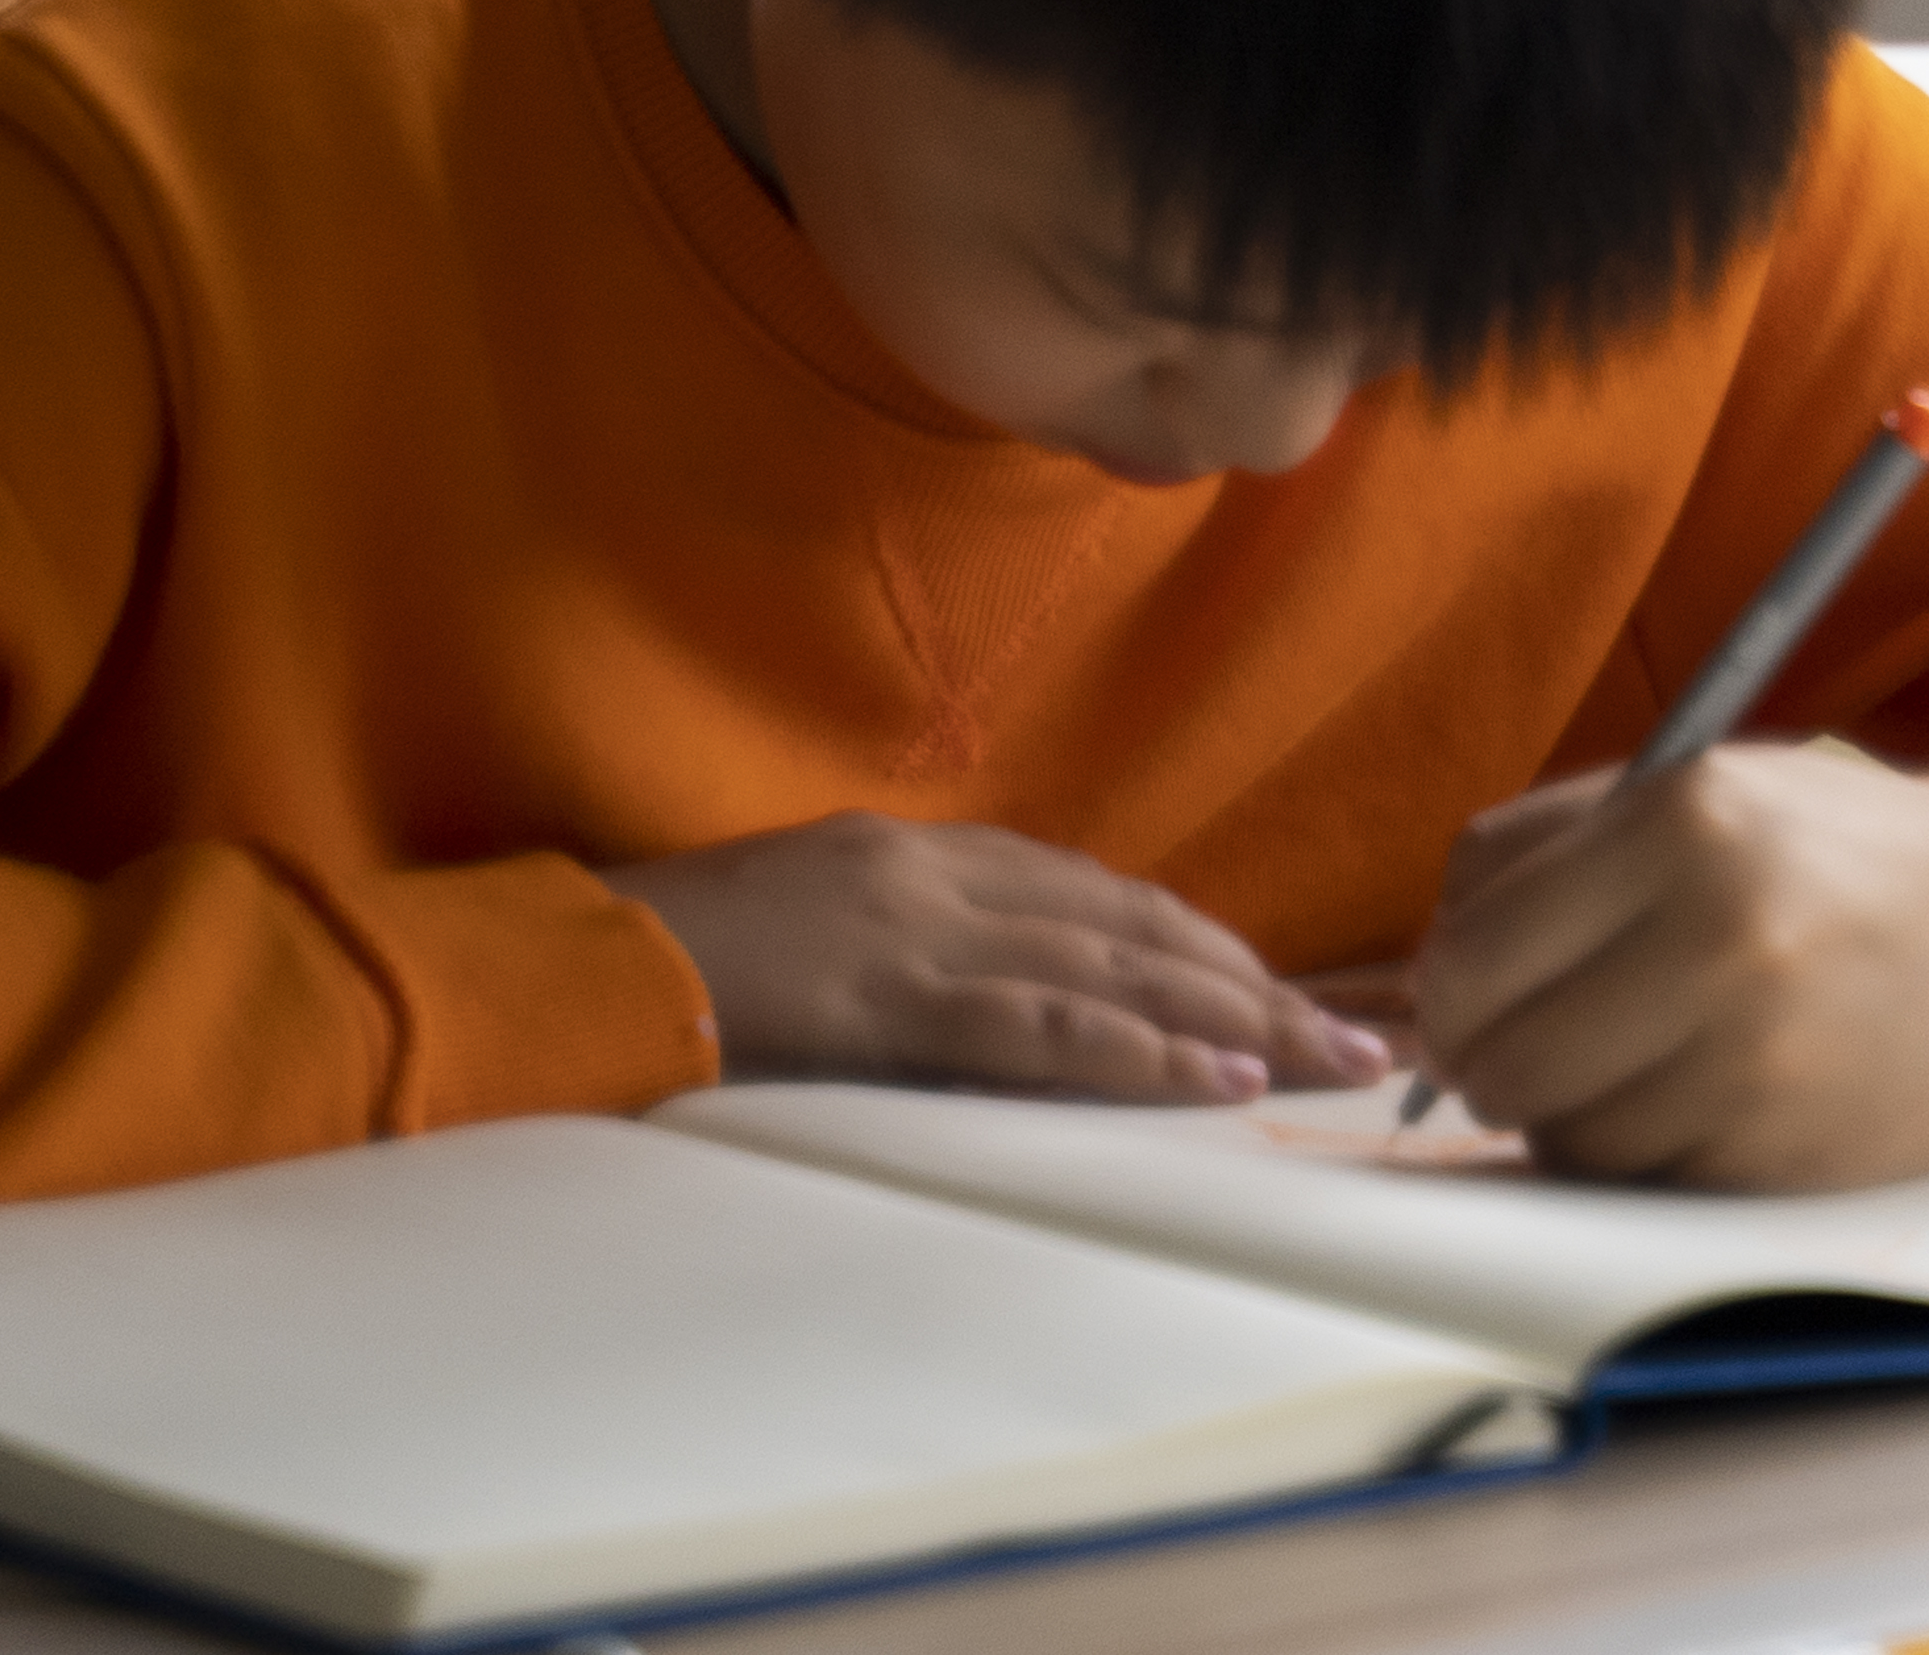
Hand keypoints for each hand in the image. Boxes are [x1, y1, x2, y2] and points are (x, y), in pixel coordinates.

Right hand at [606, 812, 1390, 1102]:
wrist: (574, 967)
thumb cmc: (680, 966)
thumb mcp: (820, 940)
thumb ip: (917, 952)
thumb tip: (1011, 1006)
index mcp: (925, 853)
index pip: (1101, 895)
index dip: (1201, 943)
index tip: (1280, 988)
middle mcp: (943, 872)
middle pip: (1138, 921)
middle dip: (1254, 977)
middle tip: (1354, 1032)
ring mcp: (921, 925)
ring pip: (1118, 965)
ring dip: (1236, 1015)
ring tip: (1328, 1057)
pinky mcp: (892, 993)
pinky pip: (1045, 1025)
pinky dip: (1143, 1050)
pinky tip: (1220, 1075)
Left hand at [1406, 744, 1928, 1189]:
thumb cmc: (1838, 859)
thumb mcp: (1707, 790)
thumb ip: (1552, 850)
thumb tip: (1423, 973)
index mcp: (1686, 818)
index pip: (1471, 948)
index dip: (1449, 989)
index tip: (1471, 994)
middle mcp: (1720, 933)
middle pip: (1500, 1058)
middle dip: (1492, 1063)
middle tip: (1530, 1043)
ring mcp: (1758, 1055)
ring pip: (1563, 1136)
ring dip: (1573, 1114)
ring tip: (1641, 1058)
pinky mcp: (1785, 1152)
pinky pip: (1640, 1181)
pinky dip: (1647, 1153)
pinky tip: (1706, 1096)